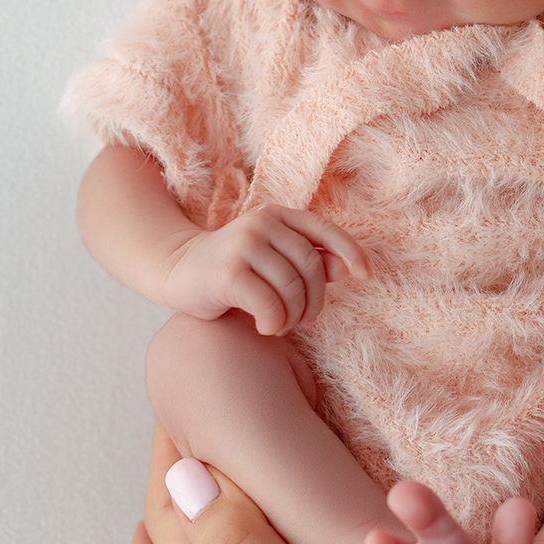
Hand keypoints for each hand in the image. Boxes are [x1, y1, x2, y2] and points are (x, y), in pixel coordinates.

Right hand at [161, 205, 369, 329]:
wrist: (176, 271)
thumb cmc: (234, 271)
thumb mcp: (274, 261)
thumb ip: (310, 260)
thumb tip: (348, 267)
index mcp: (277, 216)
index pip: (326, 231)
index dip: (352, 252)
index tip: (367, 275)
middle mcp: (261, 223)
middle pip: (312, 266)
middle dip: (315, 301)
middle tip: (303, 320)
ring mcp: (243, 245)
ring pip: (293, 288)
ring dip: (292, 317)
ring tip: (280, 325)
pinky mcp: (228, 272)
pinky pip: (270, 305)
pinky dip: (274, 323)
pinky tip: (264, 327)